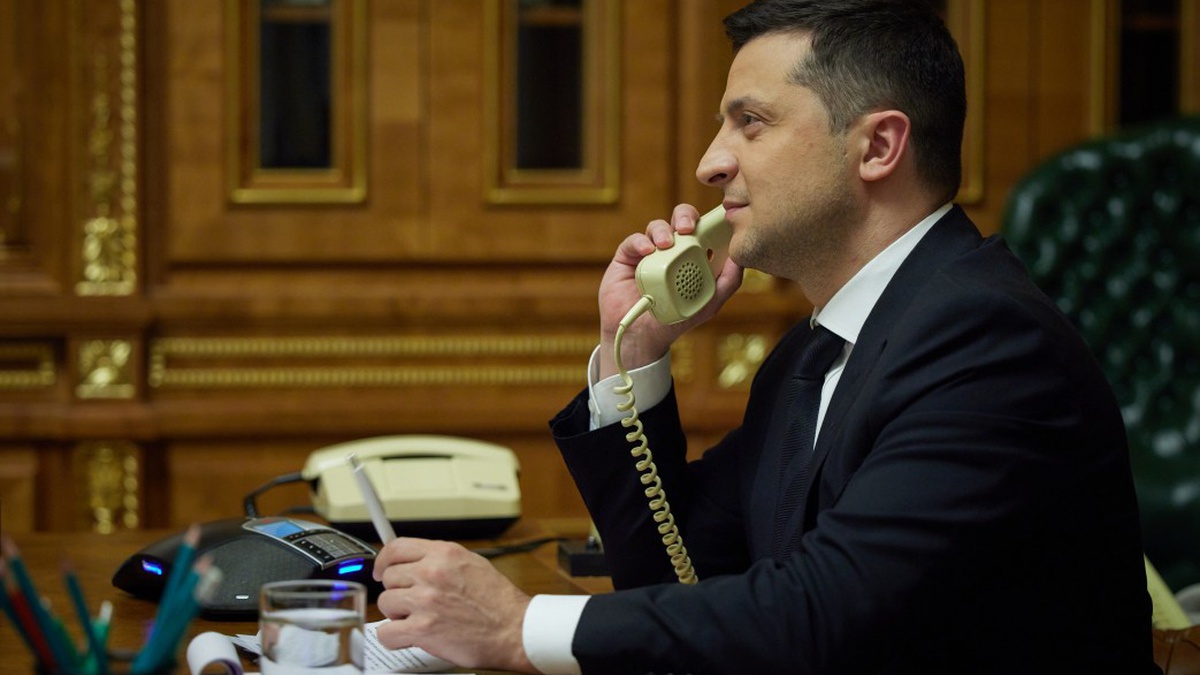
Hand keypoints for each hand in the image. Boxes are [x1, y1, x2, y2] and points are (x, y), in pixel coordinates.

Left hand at [372, 538, 536, 672]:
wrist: (515, 629)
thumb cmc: (499, 602)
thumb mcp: (472, 564)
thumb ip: (441, 560)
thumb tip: (417, 560)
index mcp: (444, 554)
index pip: (396, 547)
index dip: (384, 560)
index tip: (382, 569)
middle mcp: (432, 572)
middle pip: (389, 576)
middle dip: (398, 590)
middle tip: (412, 601)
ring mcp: (425, 600)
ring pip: (385, 602)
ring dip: (397, 613)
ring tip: (417, 618)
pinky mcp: (422, 628)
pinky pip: (386, 632)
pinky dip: (394, 637)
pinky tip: (409, 636)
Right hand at [596, 203, 743, 379]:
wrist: (640, 337)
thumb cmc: (674, 321)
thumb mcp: (708, 305)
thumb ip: (727, 283)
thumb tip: (741, 259)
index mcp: (692, 256)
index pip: (702, 229)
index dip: (709, 221)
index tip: (716, 220)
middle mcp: (672, 250)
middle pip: (680, 219)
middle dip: (685, 216)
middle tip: (688, 228)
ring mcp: (649, 252)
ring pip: (657, 227)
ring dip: (663, 231)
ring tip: (666, 245)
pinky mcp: (628, 256)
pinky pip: (634, 241)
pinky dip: (641, 242)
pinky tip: (647, 251)